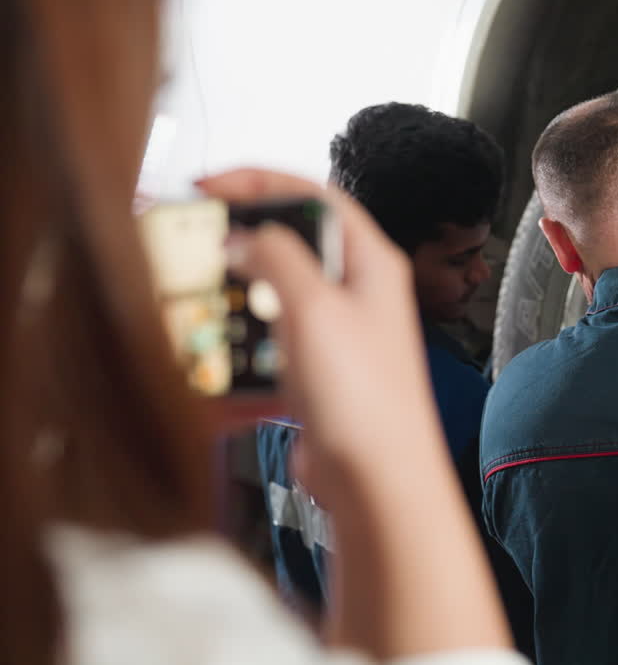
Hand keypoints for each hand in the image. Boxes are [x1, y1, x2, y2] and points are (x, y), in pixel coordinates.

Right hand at [199, 169, 511, 656]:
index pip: (315, 195)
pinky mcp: (318, 375)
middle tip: (191, 244)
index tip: (206, 187)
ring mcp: (339, 336)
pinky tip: (217, 357)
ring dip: (235, 298)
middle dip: (240, 244)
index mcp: (372, 262)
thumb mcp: (313, 307)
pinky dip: (241, 346)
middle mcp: (360, 293)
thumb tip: (245, 236)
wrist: (378, 481)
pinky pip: (270, 345)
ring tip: (197, 303)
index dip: (259, 182)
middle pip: (292, 245)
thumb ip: (276, 257)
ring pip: (274, 296)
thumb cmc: (363, 395)